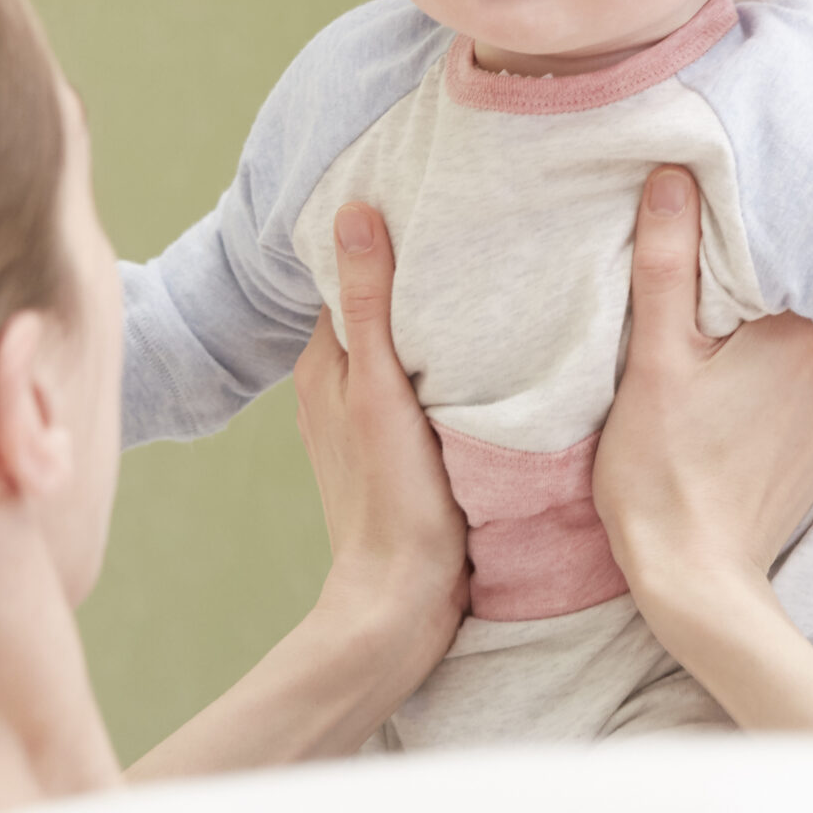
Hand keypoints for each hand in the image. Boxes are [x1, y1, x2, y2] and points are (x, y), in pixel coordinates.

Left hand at [132, 202, 469, 775]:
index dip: (388, 245)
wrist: (403, 602)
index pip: (353, 280)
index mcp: (322, 366)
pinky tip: (486, 364)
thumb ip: (373, 302)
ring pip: (402, 354)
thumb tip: (353, 212)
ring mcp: (366, 426)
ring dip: (435, 330)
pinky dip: (447, 371)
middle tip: (475, 242)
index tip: (434, 210)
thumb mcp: (382, 387)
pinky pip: (421, 392)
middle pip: (380, 314)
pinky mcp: (400, 455)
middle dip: (417, 283)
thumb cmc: (391, 498)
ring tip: (489, 291)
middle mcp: (335, 391)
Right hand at [588, 165, 812, 742]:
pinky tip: (789, 329)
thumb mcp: (656, 358)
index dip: (791, 205)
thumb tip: (675, 175)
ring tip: (775, 264)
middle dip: (807, 245)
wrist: (698, 579)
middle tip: (765, 208)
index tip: (761, 179)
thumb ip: (668, 262)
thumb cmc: (665, 471)